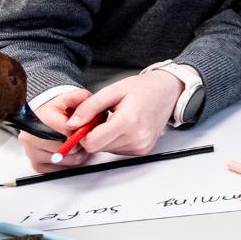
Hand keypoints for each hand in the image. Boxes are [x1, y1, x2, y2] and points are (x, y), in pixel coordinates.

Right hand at [19, 88, 89, 172]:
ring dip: (75, 154)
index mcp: (40, 119)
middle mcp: (30, 137)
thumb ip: (82, 98)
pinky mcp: (36, 164)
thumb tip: (87, 106)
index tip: (84, 127)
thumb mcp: (74, 97)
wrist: (47, 117)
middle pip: (65, 149)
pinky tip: (67, 151)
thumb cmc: (62, 108)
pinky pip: (59, 169)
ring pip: (64, 160)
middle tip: (81, 136)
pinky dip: (67, 162)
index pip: (68, 133)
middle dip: (78, 143)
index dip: (81, 131)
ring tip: (75, 142)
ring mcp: (31, 152)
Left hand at [66, 70, 183, 157]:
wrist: (168, 91)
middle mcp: (137, 137)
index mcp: (129, 121)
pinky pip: (117, 150)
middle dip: (94, 134)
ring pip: (106, 150)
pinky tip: (125, 126)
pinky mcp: (143, 150)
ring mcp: (141, 145)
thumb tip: (71, 124)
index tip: (86, 122)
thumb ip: (89, 107)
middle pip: (97, 147)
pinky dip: (116, 140)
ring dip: (105, 137)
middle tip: (103, 117)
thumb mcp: (112, 90)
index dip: (83, 133)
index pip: (91, 142)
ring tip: (116, 119)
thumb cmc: (143, 89)